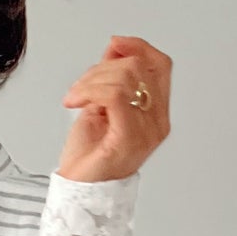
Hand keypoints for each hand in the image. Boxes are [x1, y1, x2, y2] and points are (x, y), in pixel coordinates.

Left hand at [58, 34, 171, 182]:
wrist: (78, 191)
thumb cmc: (89, 156)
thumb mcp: (100, 106)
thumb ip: (111, 79)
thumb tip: (116, 48)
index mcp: (155, 113)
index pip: (160, 65)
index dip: (138, 47)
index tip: (114, 45)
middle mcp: (157, 122)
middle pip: (139, 67)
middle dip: (102, 67)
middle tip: (81, 87)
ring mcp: (146, 131)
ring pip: (125, 78)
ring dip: (91, 80)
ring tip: (75, 97)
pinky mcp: (128, 138)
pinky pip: (115, 96)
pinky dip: (90, 91)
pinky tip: (76, 101)